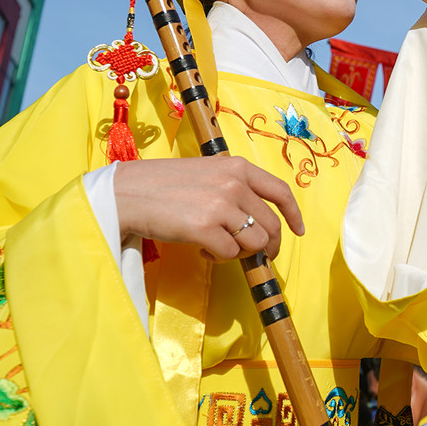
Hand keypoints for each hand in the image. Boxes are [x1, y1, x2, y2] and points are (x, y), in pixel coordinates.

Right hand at [114, 157, 304, 261]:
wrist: (127, 192)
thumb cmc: (163, 185)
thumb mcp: (207, 173)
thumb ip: (234, 189)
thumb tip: (258, 223)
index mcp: (237, 167)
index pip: (280, 192)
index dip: (293, 215)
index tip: (299, 231)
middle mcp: (234, 183)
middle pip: (271, 225)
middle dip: (267, 246)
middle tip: (253, 255)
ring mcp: (221, 205)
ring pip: (254, 243)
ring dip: (238, 252)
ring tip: (215, 245)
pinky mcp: (205, 228)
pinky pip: (230, 254)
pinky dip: (218, 258)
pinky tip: (202, 248)